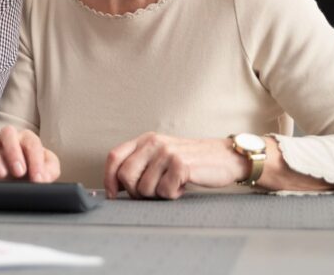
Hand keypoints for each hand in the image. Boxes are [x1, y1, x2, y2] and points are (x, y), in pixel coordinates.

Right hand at [0, 126, 59, 182]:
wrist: (14, 184)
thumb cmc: (30, 174)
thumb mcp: (46, 173)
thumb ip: (50, 170)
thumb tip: (43, 176)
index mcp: (26, 140)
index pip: (31, 142)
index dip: (36, 161)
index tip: (38, 179)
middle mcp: (7, 140)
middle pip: (7, 132)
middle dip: (13, 152)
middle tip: (19, 173)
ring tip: (0, 174)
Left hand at [104, 133, 246, 199]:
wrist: (225, 157)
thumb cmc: (192, 160)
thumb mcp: (162, 154)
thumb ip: (141, 164)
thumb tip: (116, 187)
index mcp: (145, 140)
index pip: (114, 157)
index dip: (108, 178)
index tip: (113, 194)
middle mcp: (153, 143)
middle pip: (125, 176)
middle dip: (136, 192)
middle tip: (154, 192)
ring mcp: (167, 153)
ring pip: (144, 188)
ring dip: (158, 194)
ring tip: (172, 184)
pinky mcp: (181, 165)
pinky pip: (164, 192)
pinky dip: (173, 195)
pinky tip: (182, 185)